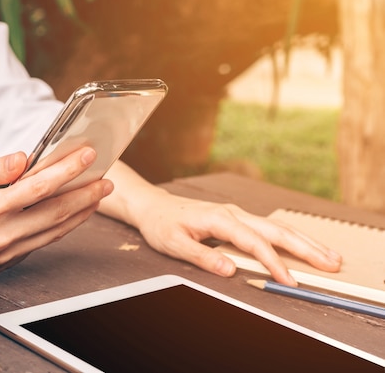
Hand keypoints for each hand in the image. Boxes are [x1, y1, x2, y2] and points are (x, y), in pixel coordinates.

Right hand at [0, 147, 113, 273]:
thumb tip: (24, 159)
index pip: (38, 187)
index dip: (67, 171)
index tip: (87, 157)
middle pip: (54, 213)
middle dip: (85, 195)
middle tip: (106, 181)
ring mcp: (2, 254)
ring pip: (52, 232)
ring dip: (79, 214)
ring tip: (97, 197)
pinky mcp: (2, 263)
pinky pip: (39, 243)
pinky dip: (59, 228)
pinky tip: (70, 215)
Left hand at [135, 190, 341, 285]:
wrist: (154, 206)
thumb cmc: (162, 224)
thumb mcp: (174, 243)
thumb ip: (202, 256)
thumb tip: (229, 269)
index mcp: (219, 219)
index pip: (254, 243)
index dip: (273, 262)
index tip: (289, 281)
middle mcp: (233, 213)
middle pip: (276, 230)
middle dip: (306, 247)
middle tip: (332, 263)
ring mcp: (237, 214)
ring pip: (277, 227)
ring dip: (304, 241)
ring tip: (329, 255)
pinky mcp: (237, 218)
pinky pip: (269, 228)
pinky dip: (291, 237)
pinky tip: (303, 246)